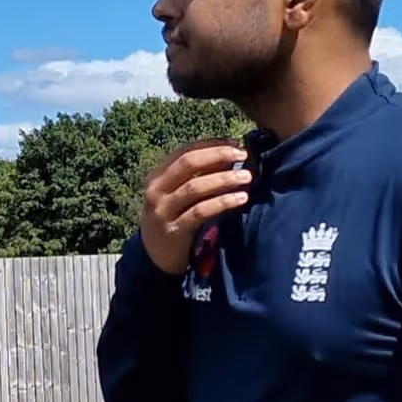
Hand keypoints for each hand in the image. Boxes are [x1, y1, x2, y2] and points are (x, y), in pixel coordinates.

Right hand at [140, 139, 251, 275]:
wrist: (154, 256)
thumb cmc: (173, 218)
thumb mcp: (176, 194)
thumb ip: (196, 175)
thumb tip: (230, 155)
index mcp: (156, 177)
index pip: (185, 152)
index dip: (212, 145)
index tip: (236, 144)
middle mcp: (155, 192)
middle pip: (188, 164)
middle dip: (218, 155)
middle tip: (243, 155)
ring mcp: (162, 212)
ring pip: (195, 187)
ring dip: (224, 179)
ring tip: (247, 177)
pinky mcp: (174, 230)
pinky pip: (201, 212)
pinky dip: (223, 203)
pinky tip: (241, 198)